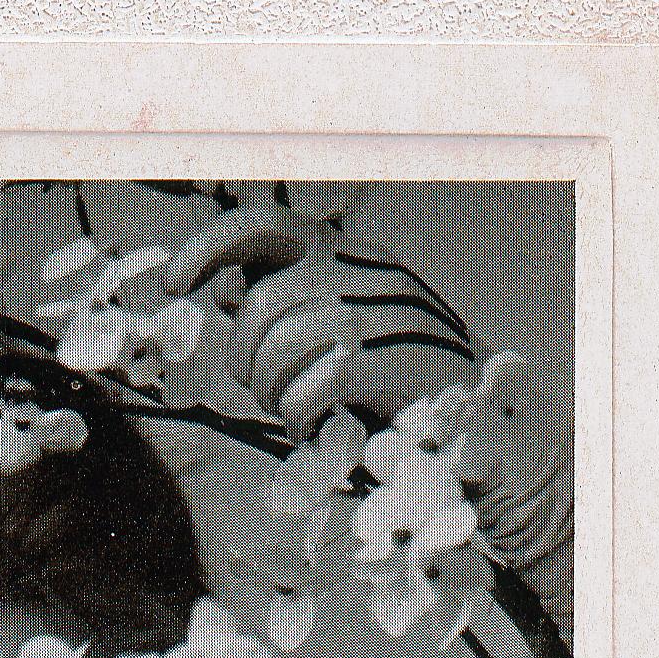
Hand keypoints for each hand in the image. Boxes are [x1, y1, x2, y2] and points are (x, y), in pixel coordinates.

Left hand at [167, 206, 572, 643]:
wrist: (483, 429)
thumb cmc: (392, 388)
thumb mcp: (331, 343)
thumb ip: (281, 312)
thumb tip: (226, 287)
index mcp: (350, 258)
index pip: (267, 228)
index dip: (212, 246)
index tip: (175, 281)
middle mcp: (367, 275)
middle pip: (261, 304)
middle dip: (247, 358)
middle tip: (269, 391)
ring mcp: (386, 316)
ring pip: (282, 343)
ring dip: (274, 391)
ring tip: (297, 411)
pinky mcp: (400, 364)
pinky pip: (316, 382)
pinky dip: (302, 412)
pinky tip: (315, 425)